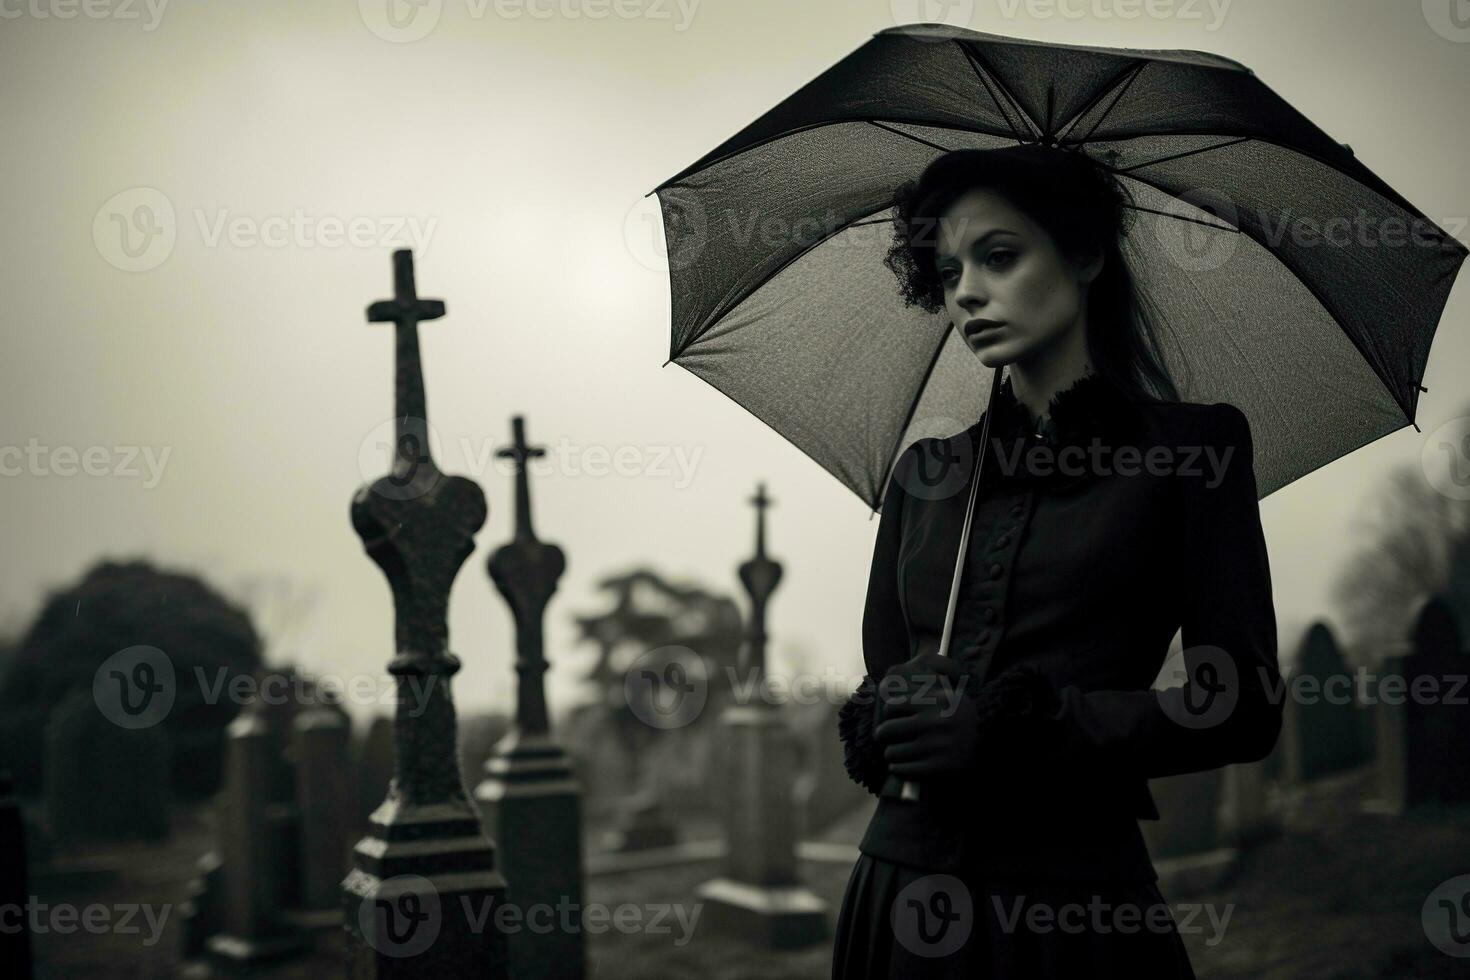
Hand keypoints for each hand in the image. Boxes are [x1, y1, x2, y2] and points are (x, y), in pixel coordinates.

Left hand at [873, 652, 979, 778]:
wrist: (989, 744)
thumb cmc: (960, 716)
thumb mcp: (948, 693)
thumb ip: (923, 684)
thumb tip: (887, 683)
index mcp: (937, 699)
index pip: (893, 704)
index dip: (888, 712)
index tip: (890, 716)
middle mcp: (937, 721)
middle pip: (888, 729)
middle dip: (883, 734)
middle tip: (884, 735)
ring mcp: (938, 745)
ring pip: (892, 752)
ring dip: (890, 754)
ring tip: (893, 752)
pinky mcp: (939, 766)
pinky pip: (903, 769)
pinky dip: (898, 769)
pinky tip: (900, 766)